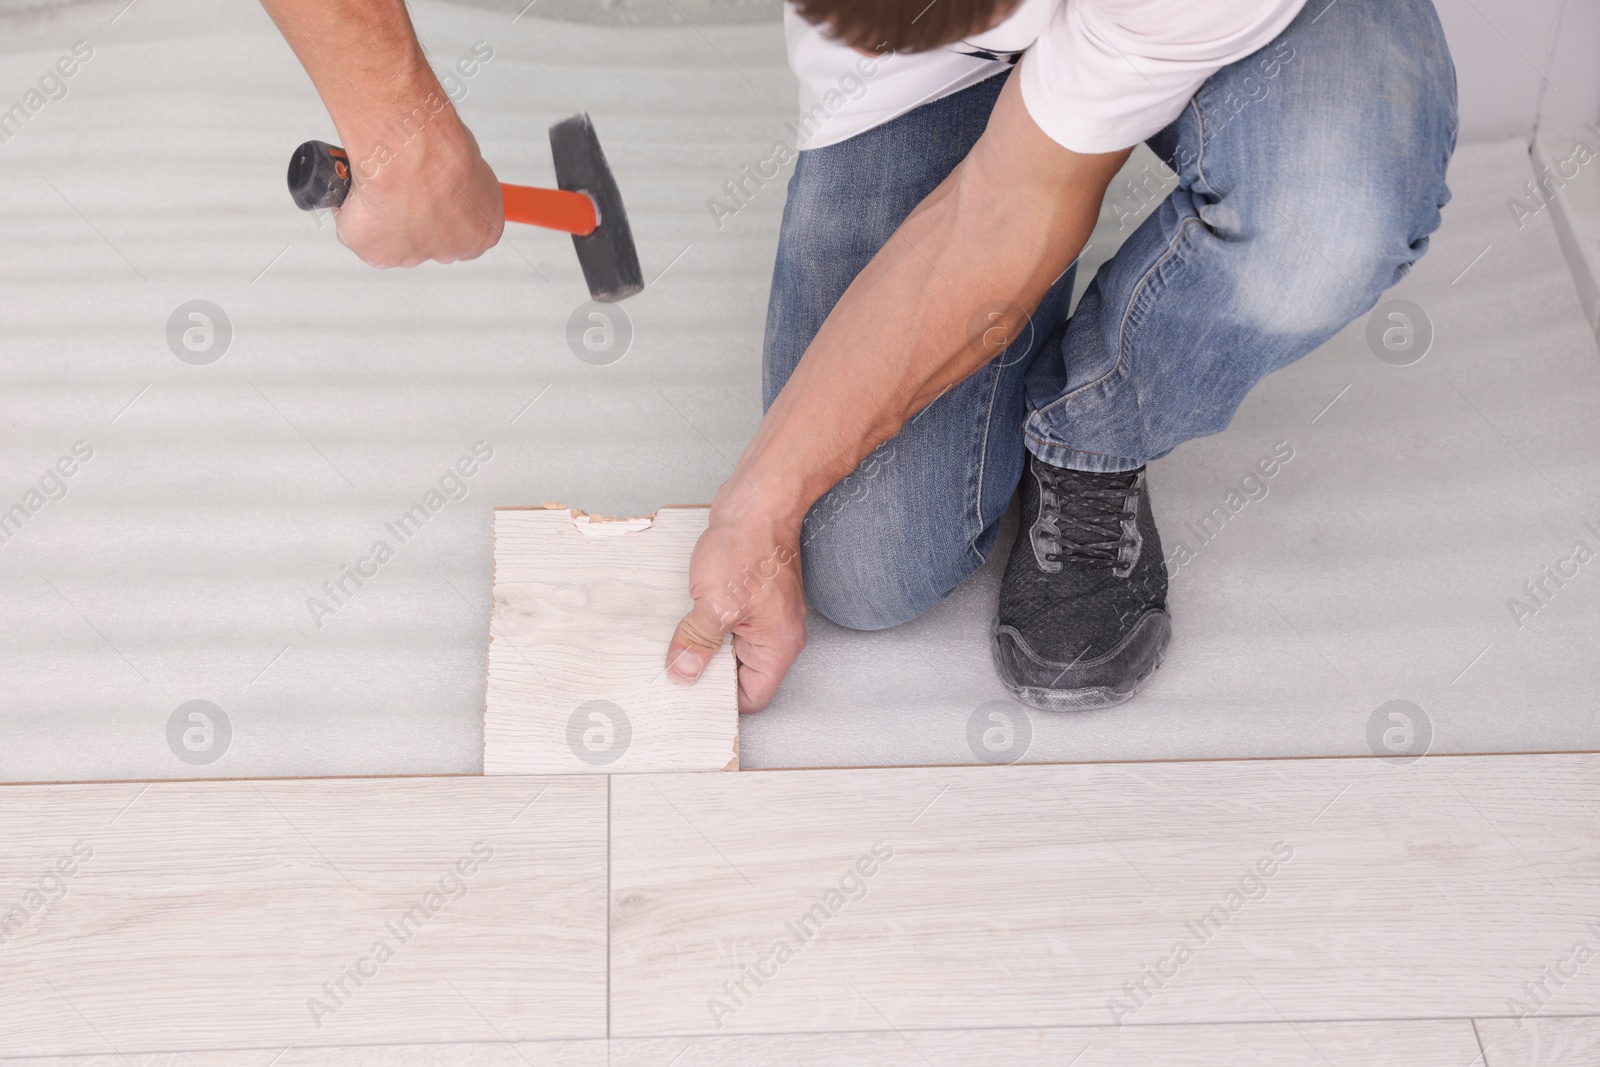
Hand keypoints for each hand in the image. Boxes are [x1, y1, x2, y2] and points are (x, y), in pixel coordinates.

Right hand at [336, 114, 503, 267]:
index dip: (443, 215)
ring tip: (382, 184)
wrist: (408, 152)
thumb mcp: (472, 166)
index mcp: (481, 233)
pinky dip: (355, 214)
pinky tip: (364, 191)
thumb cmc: (440, 151)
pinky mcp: (377, 255)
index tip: (432, 199)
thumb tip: (449, 181)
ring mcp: (412, 257)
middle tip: (402, 188)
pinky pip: (361, 235)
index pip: (464, 236)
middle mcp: (450, 252)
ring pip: (392, 240)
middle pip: (429, 243)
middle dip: (414, 219)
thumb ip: (462, 189)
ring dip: (384, 218)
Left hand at [666, 495, 807, 712]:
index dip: (722, 701)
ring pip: (727, 647)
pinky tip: (677, 623)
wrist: (756, 501)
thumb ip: (698, 642)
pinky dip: (701, 624)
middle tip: (671, 677)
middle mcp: (774, 634)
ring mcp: (760, 614)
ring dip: (701, 647)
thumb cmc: (749, 546)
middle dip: (706, 674)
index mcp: (778, 645)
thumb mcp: (715, 603)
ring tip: (670, 650)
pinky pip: (722, 623)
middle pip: (739, 674)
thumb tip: (683, 673)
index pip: (753, 696)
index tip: (689, 699)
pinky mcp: (746, 595)